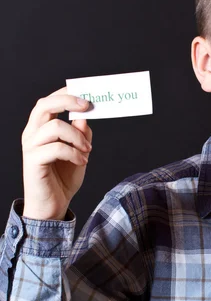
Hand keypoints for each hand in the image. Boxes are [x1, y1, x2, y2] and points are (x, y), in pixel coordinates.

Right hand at [21, 87, 92, 219]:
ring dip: (77, 136)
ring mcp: (31, 147)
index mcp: (40, 128)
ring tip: (87, 149)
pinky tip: (81, 162)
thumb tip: (84, 116)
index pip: (48, 101)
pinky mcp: (33, 161)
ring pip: (55, 126)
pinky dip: (75, 153)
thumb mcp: (79, 151)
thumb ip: (81, 133)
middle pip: (44, 104)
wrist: (52, 207)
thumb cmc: (63, 178)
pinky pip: (57, 148)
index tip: (87, 93)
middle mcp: (32, 134)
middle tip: (88, 106)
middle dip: (68, 101)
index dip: (66, 93)